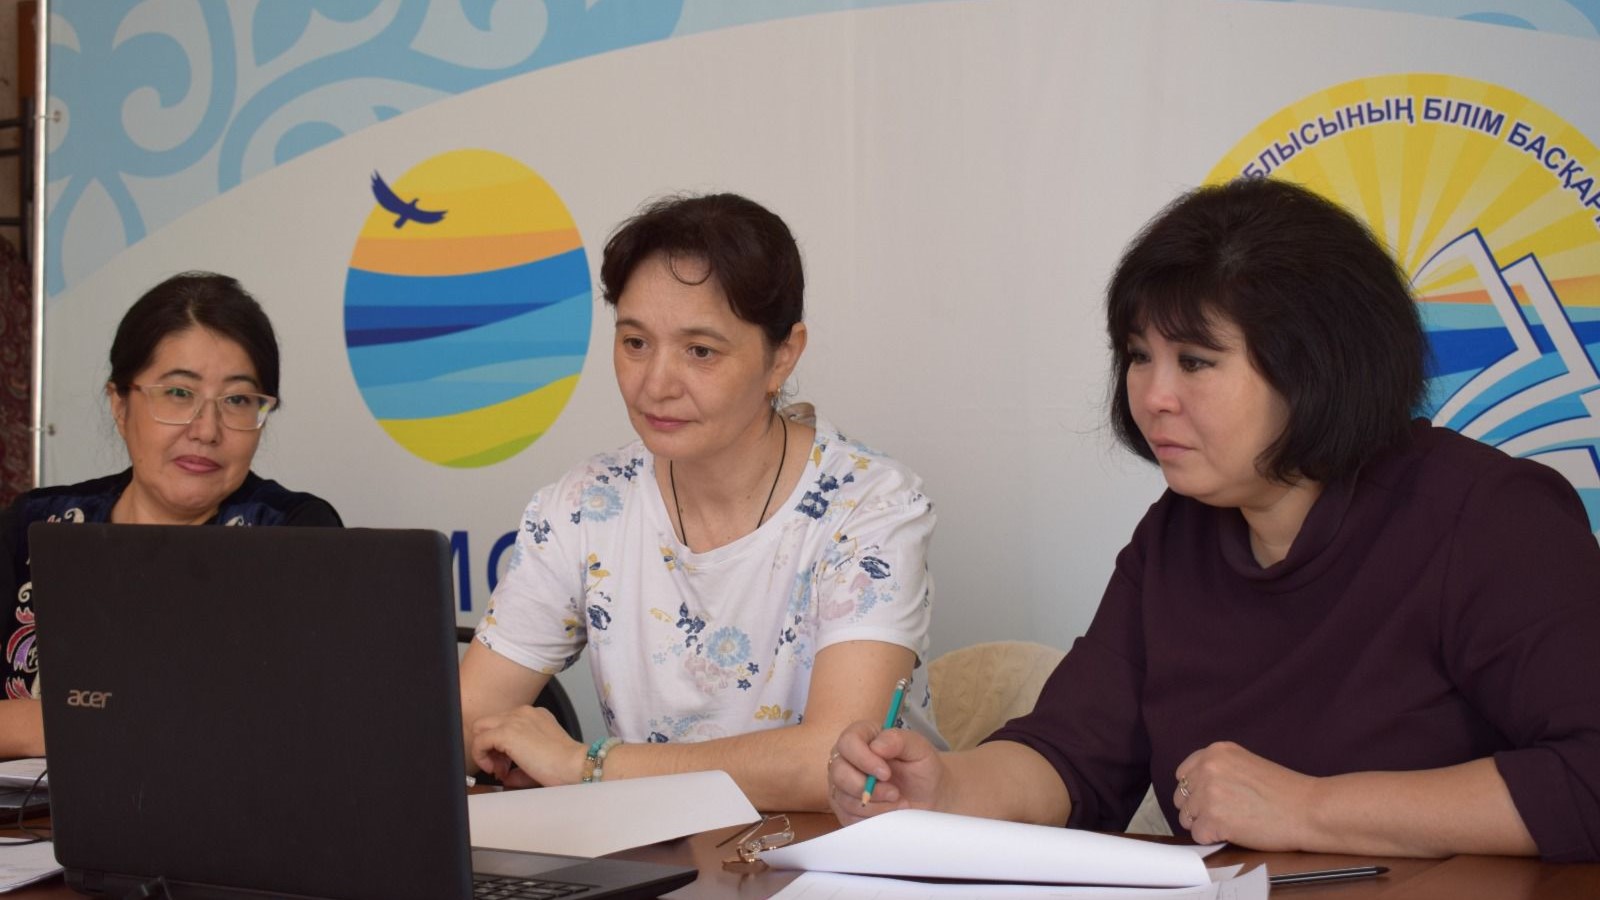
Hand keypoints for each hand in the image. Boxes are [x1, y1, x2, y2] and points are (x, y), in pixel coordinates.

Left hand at [470, 706, 586, 787]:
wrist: (573, 765)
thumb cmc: (564, 764)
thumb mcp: (540, 757)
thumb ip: (520, 764)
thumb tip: (506, 775)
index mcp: (533, 715)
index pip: (503, 724)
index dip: (500, 747)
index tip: (508, 765)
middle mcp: (522, 713)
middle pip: (488, 723)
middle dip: (489, 747)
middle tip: (501, 767)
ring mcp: (514, 720)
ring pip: (481, 728)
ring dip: (485, 751)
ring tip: (500, 770)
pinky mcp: (506, 732)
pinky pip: (479, 741)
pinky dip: (481, 757)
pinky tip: (494, 769)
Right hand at [826, 720, 945, 824]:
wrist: (930, 797)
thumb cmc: (923, 768)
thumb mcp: (919, 749)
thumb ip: (898, 740)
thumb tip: (876, 746)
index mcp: (863, 737)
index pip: (848, 742)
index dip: (863, 759)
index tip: (886, 773)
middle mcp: (847, 759)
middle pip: (839, 772)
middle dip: (868, 787)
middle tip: (894, 793)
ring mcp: (843, 785)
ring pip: (844, 798)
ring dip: (875, 805)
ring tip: (897, 801)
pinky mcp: (845, 808)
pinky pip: (848, 817)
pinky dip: (872, 818)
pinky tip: (889, 811)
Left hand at [1173, 741, 1317, 849]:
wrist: (1308, 809)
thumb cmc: (1285, 792)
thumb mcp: (1246, 764)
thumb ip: (1219, 770)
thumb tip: (1196, 788)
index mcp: (1216, 752)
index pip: (1183, 774)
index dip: (1195, 791)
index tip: (1210, 799)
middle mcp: (1208, 768)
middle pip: (1181, 797)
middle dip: (1198, 809)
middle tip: (1225, 814)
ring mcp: (1209, 793)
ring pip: (1186, 817)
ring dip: (1205, 824)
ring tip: (1233, 822)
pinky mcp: (1214, 819)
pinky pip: (1198, 835)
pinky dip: (1213, 839)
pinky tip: (1234, 832)